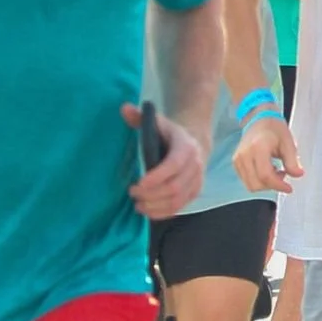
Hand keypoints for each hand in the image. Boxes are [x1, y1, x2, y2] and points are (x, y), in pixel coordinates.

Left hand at [123, 104, 205, 219]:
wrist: (194, 142)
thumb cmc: (169, 133)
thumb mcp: (157, 122)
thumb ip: (140, 117)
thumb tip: (124, 108)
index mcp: (186, 146)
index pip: (173, 164)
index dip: (157, 176)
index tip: (138, 183)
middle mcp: (195, 164)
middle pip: (174, 186)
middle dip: (152, 194)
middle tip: (133, 194)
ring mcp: (197, 180)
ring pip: (177, 200)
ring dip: (156, 206)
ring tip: (138, 205)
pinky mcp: (195, 192)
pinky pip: (180, 207)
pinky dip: (163, 212)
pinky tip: (148, 211)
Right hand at [233, 110, 303, 195]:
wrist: (259, 119)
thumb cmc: (274, 128)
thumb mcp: (288, 142)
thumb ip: (293, 161)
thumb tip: (298, 175)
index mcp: (258, 147)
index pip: (265, 175)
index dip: (278, 185)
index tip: (289, 188)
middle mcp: (244, 154)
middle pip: (256, 183)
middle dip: (272, 186)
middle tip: (283, 176)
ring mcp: (238, 159)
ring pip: (250, 185)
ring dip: (265, 185)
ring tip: (276, 172)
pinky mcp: (236, 162)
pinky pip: (246, 180)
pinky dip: (258, 181)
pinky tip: (267, 170)